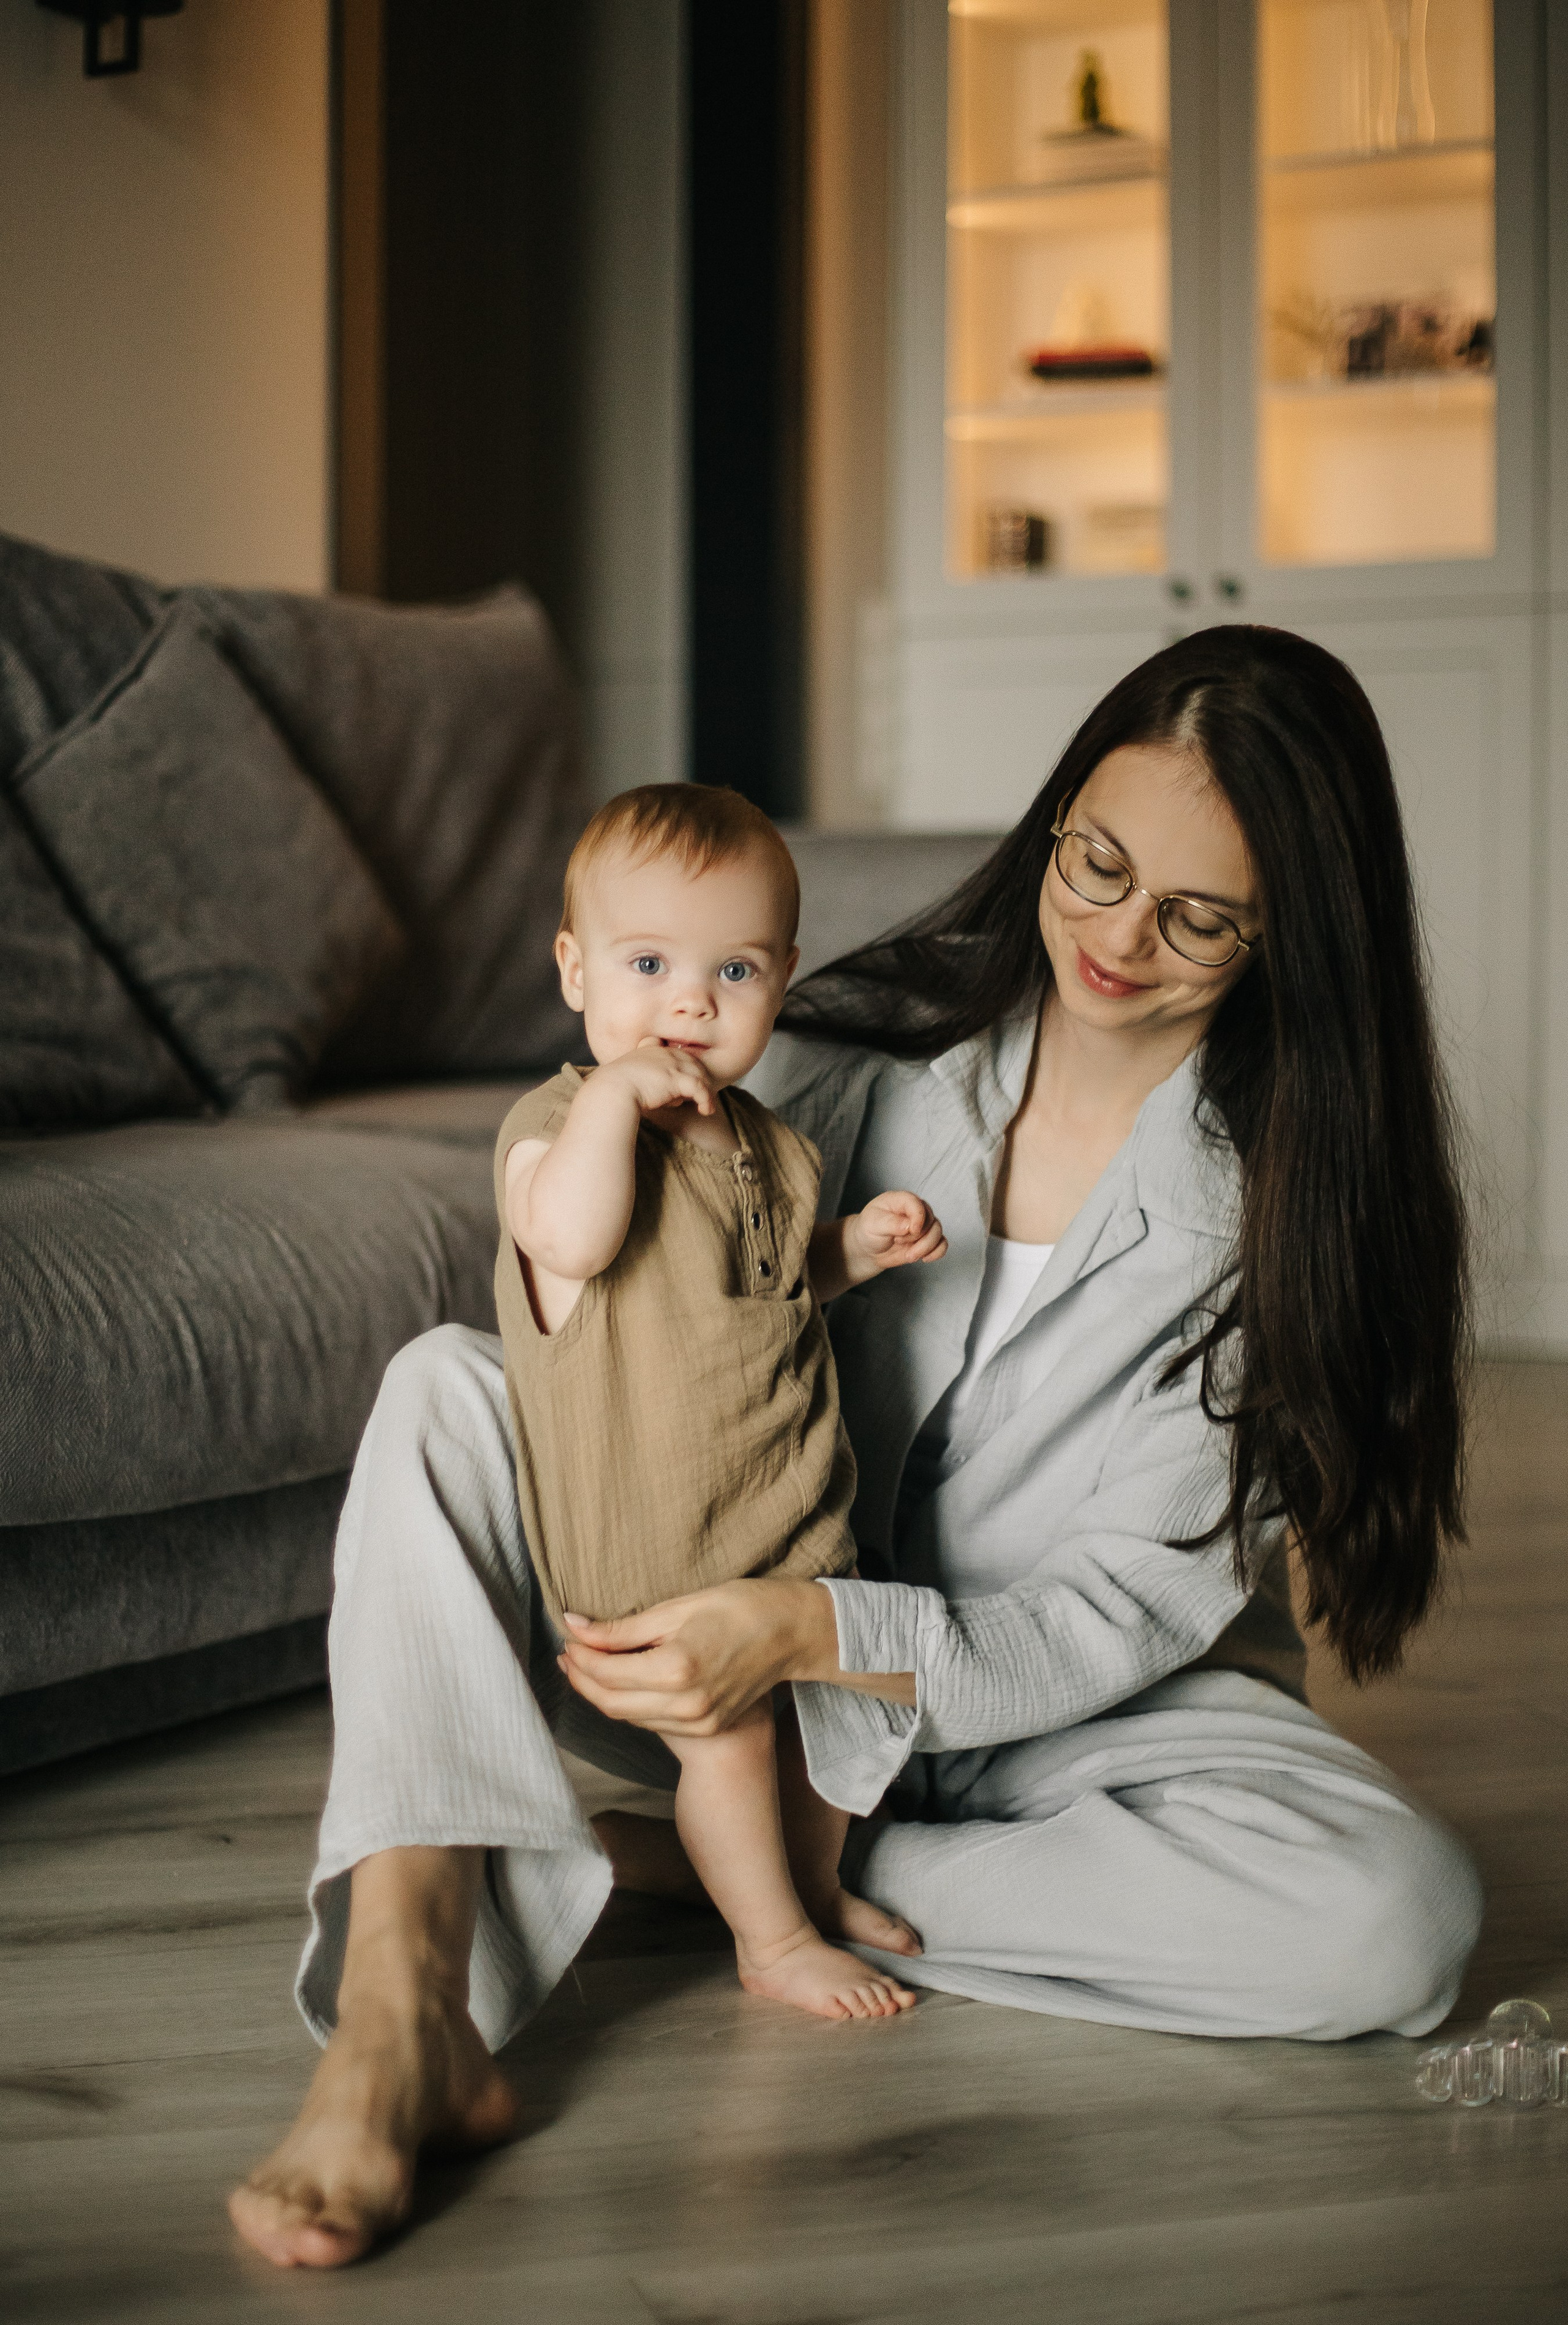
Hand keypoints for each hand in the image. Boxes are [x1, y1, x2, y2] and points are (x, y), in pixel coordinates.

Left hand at [557, 1576, 837, 1735]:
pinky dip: (629, 1702)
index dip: (579, 1655)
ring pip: (628, 1716)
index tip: (567, 1634)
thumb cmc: (739, 1608)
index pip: (606, 1672)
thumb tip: (574, 1627)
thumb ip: (622, 1628)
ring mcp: (698, 1720)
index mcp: (677, 1669)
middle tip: (568, 1653)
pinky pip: (652, 1720)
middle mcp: (686, 1704)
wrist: (791, 1633)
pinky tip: (621, 1680)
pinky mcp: (706, 1725)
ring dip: (601, 1692)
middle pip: (610, 1702)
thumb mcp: (678, 1608)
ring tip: (586, 1664)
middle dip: (581, 1679)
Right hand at [590, 1038, 717, 1119]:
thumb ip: (641, 1080)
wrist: (611, 1090)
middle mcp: (664, 1053)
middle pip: (692, 1061)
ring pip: (700, 1074)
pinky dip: (706, 1100)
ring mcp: (671, 1064)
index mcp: (649, 1049)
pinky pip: (700, 1088)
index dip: (683, 1063)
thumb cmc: (612, 1088)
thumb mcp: (625, 1077)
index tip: (685, 1078)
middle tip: (700, 1096)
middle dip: (699, 1077)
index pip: (675, 1051)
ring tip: (707, 1106)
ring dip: (706, 1091)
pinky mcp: (676, 1078)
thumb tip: (653, 1092)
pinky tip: (706, 1111)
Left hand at [843, 1191, 946, 1285]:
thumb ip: (891, 1222)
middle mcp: (915, 1211)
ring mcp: (923, 1226)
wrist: (868, 1248)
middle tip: (899, 1243)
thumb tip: (909, 1225)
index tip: (912, 1231)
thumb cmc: (868, 1230)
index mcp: (901, 1200)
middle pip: (931, 1220)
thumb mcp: (873, 1224)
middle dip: (918, 1237)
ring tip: (909, 1255)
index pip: (917, 1204)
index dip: (918, 1218)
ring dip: (926, 1247)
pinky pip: (942, 1244)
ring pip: (938, 1233)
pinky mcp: (926, 1240)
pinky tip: (925, 1258)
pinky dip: (937, 1252)